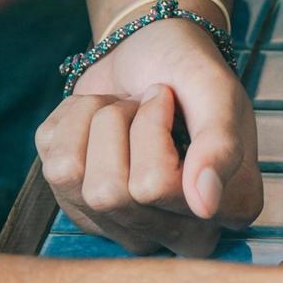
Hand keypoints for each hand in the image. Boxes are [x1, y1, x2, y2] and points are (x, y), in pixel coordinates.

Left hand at [35, 19, 262, 255]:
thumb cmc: (189, 71)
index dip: (150, 128)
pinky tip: (100, 122)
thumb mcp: (216, 92)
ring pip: (72, 179)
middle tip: (141, 102)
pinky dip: (70, 123)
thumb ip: (220, 147)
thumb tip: (205, 207)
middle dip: (117, 123)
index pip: (155, 187)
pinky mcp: (86, 212)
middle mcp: (183, 233)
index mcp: (231, 208)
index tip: (168, 98)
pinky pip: (51, 167)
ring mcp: (130, 227)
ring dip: (93, 121)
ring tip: (122, 109)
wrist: (152, 50)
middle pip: (109, 193)